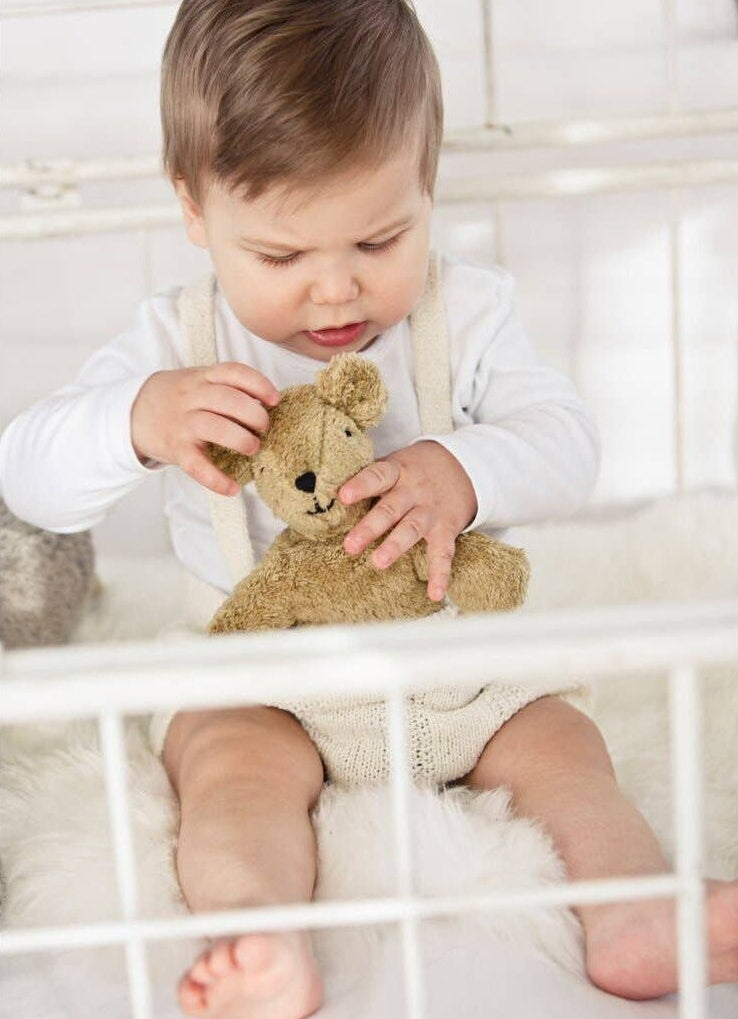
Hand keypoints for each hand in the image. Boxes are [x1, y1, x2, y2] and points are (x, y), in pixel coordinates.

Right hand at [130, 363, 279, 494]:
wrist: (132, 412)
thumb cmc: (176, 399)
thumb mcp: (197, 382)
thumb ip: (226, 388)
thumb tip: (266, 404)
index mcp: (201, 378)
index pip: (233, 372)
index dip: (258, 384)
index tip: (275, 399)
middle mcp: (192, 397)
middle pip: (228, 399)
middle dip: (254, 414)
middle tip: (264, 427)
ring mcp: (182, 423)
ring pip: (215, 427)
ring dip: (241, 438)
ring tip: (253, 448)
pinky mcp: (175, 449)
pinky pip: (197, 466)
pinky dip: (216, 480)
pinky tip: (232, 488)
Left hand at [338, 440, 477, 601]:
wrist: (463, 466)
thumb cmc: (415, 469)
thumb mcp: (395, 464)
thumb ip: (370, 478)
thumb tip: (324, 492)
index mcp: (397, 471)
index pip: (377, 476)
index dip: (361, 485)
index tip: (343, 496)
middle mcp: (413, 491)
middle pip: (390, 508)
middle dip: (370, 527)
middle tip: (350, 545)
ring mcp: (430, 511)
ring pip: (412, 528)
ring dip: (395, 546)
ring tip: (379, 562)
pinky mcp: (446, 528)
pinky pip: (443, 553)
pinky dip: (440, 574)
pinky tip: (434, 593)